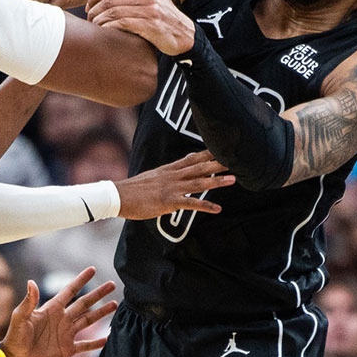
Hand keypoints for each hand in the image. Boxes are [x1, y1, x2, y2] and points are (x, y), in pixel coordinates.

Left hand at [1, 266, 116, 356]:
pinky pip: (85, 345)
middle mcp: (62, 319)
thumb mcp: (20, 317)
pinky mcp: (67, 350)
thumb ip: (28, 301)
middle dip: (98, 294)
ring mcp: (66, 334)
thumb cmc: (15, 337)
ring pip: (88, 320)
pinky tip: (107, 338)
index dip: (81, 280)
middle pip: (84, 303)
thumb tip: (31, 282)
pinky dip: (96, 343)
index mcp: (52, 309)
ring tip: (115, 305)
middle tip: (112, 285)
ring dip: (101, 313)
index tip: (92, 270)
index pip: (70, 291)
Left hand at [87, 0, 195, 55]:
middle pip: (108, 1)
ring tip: (95, 26)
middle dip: (94, 10)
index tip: (89, 5)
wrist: (184, 34)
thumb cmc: (165, 10)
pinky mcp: (150, 26)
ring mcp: (148, 10)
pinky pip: (122, 24)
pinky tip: (105, 32)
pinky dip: (109, 28)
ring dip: (99, 21)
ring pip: (113, 13)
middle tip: (89, 18)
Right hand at [115, 150, 234, 218]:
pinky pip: (190, 204)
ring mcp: (171, 188)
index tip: (224, 148)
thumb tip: (176, 175)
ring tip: (233, 179)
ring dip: (217, 181)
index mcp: (169, 169)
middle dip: (219, 163)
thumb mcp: (153, 177)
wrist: (118, 196)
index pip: (193, 158)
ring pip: (199, 183)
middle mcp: (173, 175)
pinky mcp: (168, 201)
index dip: (209, 153)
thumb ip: (167, 175)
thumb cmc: (134, 189)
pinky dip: (205, 206)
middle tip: (237, 159)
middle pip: (200, 167)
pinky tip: (218, 209)